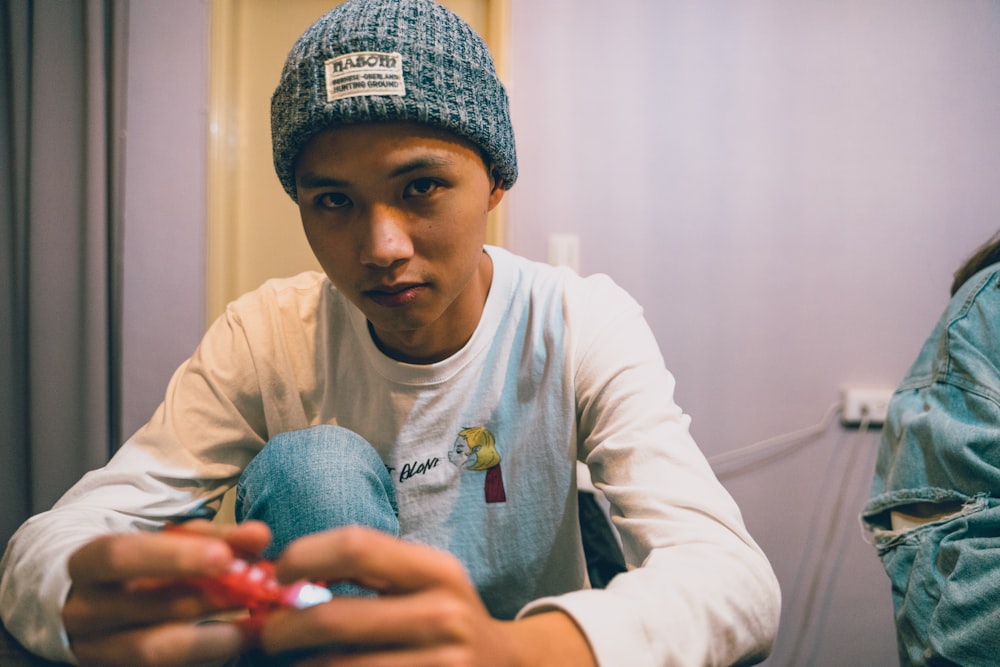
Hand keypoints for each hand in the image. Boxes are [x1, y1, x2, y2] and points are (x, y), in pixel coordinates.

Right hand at [63, 519, 271, 666]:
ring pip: (153, 650)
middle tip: (254, 591)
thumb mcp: (171, 540)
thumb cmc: (144, 563)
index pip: (120, 556)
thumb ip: (216, 536)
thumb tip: (259, 536)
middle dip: (205, 600)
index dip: (172, 556)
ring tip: (254, 625)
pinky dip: (208, 658)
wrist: (92, 601)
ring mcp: (96, 650)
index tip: (223, 557)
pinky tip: (238, 642)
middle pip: (143, 609)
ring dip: (213, 637)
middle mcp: (84, 611)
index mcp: (88, 564)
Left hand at [258, 526, 595, 665]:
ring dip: (296, 666)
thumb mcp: (426, 584)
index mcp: (438, 571)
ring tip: (283, 662)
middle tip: (263, 636)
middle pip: (334, 617)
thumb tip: (283, 576)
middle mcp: (444, 614)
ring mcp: (442, 664)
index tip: (276, 575)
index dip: (303, 556)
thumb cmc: (448, 623)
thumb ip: (370, 574)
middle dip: (280, 630)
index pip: (356, 545)